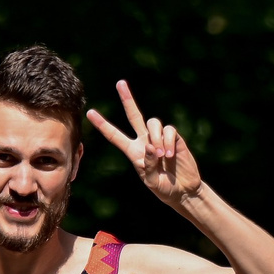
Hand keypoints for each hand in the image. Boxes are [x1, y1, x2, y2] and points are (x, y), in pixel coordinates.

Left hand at [85, 79, 202, 207]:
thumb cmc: (163, 188)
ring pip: (153, 123)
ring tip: (161, 155)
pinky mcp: (175, 138)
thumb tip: (151, 146)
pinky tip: (170, 154)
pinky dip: (168, 140)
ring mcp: (159, 138)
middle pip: (134, 115)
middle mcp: (144, 141)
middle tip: (120, 83)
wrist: (182, 190)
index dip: (103, 125)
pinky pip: (169, 130)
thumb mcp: (151, 182)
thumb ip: (149, 165)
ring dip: (156, 137)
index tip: (90, 113)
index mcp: (132, 152)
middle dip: (127, 99)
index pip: (115, 136)